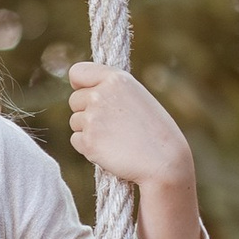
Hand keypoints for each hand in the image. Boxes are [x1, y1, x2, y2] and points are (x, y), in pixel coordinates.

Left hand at [67, 62, 202, 238]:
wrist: (166, 167)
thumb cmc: (156, 137)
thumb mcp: (139, 105)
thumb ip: (113, 92)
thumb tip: (74, 78)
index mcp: (119, 78)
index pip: (76, 71)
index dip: (80, 85)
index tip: (92, 95)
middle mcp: (103, 94)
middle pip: (73, 101)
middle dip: (87, 114)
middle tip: (114, 130)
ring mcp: (94, 117)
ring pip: (73, 123)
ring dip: (88, 134)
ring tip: (117, 143)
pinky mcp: (88, 140)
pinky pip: (75, 142)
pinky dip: (88, 150)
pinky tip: (111, 155)